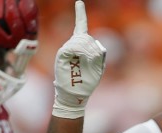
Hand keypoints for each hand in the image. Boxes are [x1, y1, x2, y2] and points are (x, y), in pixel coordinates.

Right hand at [52, 1, 105, 118]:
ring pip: (82, 42)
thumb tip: (97, 45)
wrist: (75, 95)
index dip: (80, 14)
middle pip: (86, 37)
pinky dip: (81, 54)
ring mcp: (66, 49)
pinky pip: (74, 48)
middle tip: (92, 65)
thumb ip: (100, 55)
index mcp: (81, 46)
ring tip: (86, 67)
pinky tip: (80, 62)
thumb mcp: (98, 68)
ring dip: (89, 54)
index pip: (81, 26)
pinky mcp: (62, 54)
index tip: (79, 2)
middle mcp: (72, 45)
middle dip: (93, 50)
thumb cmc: (86, 82)